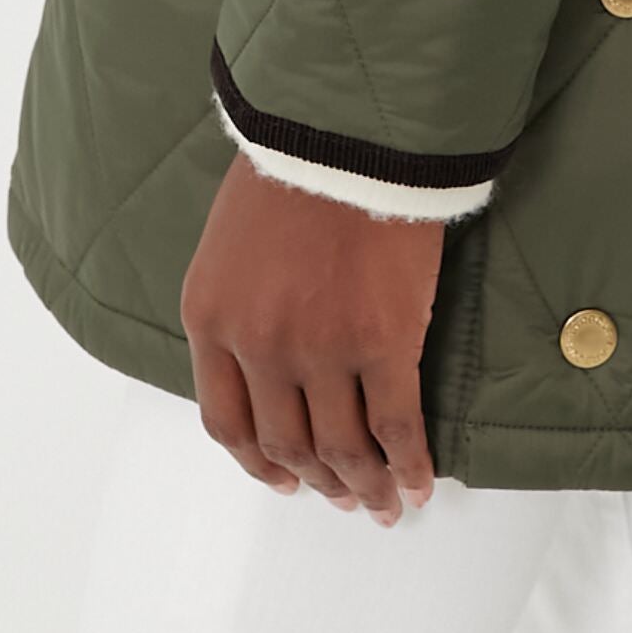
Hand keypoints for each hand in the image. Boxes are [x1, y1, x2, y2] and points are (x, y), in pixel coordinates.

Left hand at [180, 151, 442, 523]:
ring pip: (341, 447)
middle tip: (343, 498)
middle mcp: (259, 346)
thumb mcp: (230, 240)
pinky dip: (408, 465)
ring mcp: (321, 349)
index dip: (260, 462)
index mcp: (212, 318)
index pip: (228, 422)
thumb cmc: (290, 164)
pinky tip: (419, 485)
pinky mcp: (384, 341)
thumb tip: (265, 357)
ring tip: (384, 506)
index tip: (286, 478)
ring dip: (364, 486)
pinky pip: (397, 425)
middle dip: (318, 481)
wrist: (345, 126)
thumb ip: (239, 304)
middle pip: (287, 443)